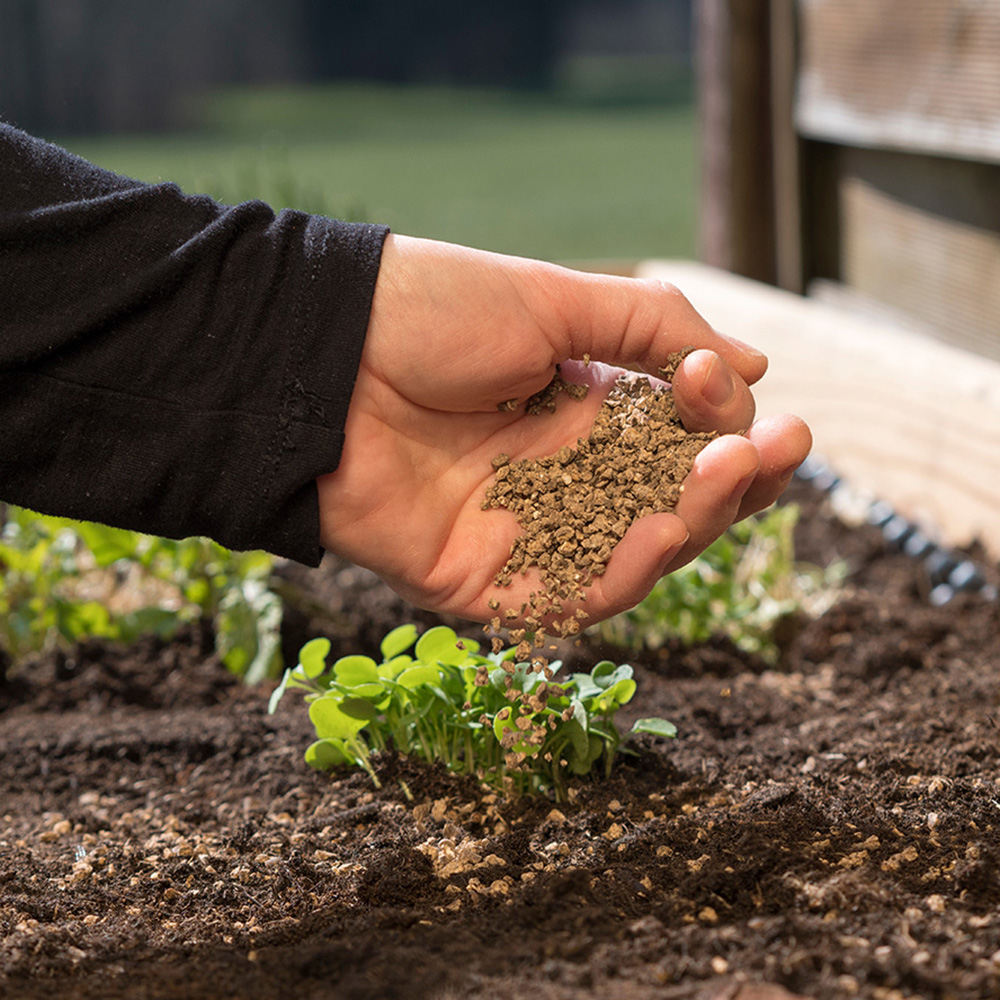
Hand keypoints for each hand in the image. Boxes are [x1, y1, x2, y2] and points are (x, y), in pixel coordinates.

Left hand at [317, 235, 810, 623]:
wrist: (319, 356)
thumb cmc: (429, 314)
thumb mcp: (555, 300)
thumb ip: (658, 330)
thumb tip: (758, 366)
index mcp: (586, 412)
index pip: (684, 441)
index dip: (726, 423)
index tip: (726, 384)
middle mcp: (565, 478)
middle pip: (675, 506)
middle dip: (736, 481)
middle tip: (777, 447)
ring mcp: (528, 535)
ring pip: (638, 557)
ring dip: (696, 521)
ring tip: (725, 474)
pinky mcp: (484, 584)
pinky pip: (569, 599)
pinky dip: (625, 573)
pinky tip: (662, 530)